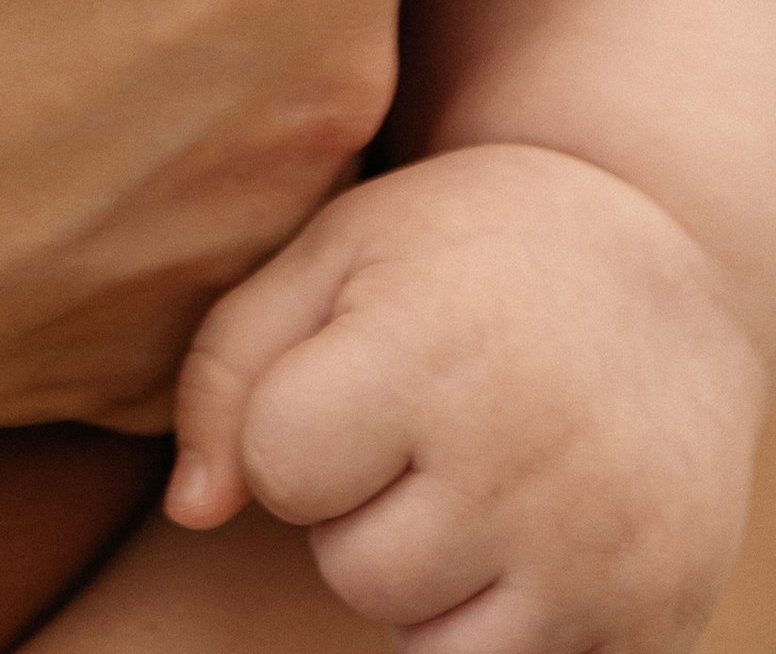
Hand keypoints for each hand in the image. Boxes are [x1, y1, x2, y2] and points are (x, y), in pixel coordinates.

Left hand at [169, 147, 765, 650]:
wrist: (673, 264)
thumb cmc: (468, 250)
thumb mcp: (338, 251)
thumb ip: (232, 366)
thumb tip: (191, 510)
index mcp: (430, 355)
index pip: (280, 465)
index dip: (294, 426)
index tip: (351, 376)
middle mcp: (521, 467)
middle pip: (352, 570)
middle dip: (361, 509)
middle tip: (423, 427)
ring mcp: (599, 556)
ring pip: (429, 646)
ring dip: (427, 580)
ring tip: (470, 480)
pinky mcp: (656, 617)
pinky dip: (509, 622)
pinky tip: (529, 533)